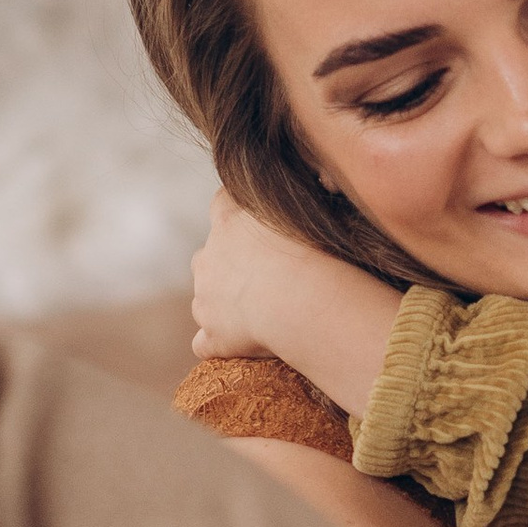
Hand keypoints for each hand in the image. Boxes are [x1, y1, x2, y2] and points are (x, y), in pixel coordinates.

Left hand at [190, 188, 405, 412]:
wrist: (302, 298)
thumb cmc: (316, 251)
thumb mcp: (310, 209)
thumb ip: (304, 196)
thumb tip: (323, 178)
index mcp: (229, 221)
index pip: (222, 204)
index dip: (234, 213)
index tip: (251, 221)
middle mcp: (208, 257)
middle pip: (207, 256)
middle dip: (226, 266)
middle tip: (264, 277)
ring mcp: (205, 298)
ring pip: (204, 299)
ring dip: (222, 305)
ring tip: (259, 315)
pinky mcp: (212, 335)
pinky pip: (205, 343)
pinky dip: (218, 344)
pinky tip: (240, 348)